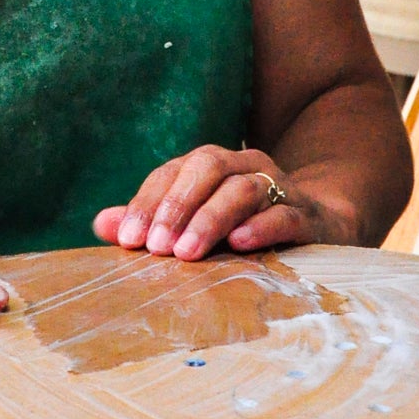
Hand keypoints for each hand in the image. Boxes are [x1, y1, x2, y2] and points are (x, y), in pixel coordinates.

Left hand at [93, 145, 356, 261]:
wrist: (316, 227)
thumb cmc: (241, 226)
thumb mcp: (194, 224)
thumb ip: (151, 222)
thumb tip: (101, 224)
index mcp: (211, 166)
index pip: (172, 172)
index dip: (147, 203)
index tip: (129, 240)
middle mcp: (244, 166)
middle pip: (208, 167)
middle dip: (177, 206)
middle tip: (156, 248)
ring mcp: (279, 187)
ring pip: (243, 188)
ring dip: (211, 219)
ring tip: (187, 252)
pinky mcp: (307, 215)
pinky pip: (284, 213)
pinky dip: (261, 226)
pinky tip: (240, 244)